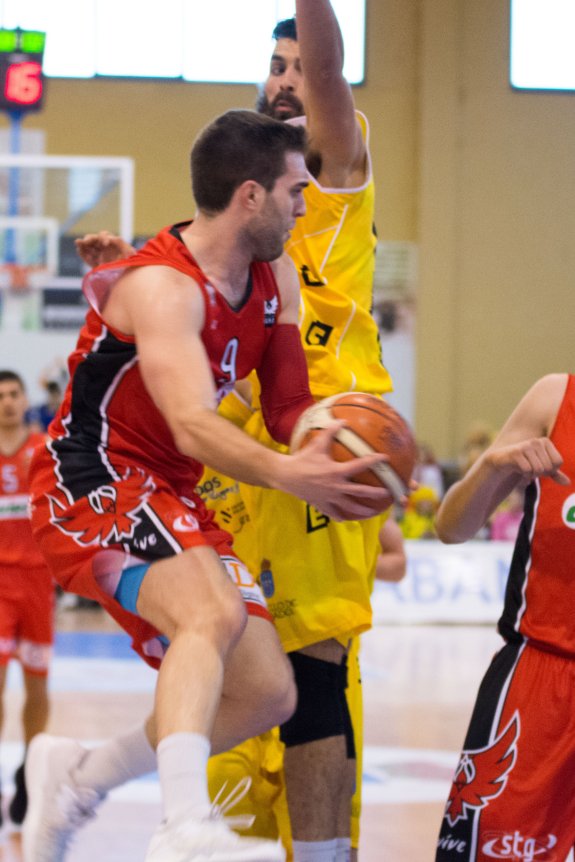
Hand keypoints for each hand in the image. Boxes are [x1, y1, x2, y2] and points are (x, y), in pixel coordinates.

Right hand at [75, 231, 135, 267]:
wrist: (129, 277)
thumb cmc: (132, 263)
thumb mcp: (130, 253)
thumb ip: (122, 244)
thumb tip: (114, 237)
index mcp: (112, 243)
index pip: (104, 236)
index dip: (103, 238)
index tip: (106, 244)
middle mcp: (104, 248)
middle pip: (94, 240)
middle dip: (90, 239)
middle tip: (86, 241)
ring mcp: (99, 255)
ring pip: (89, 247)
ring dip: (83, 244)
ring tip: (77, 242)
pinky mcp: (95, 264)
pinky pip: (87, 258)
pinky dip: (83, 254)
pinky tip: (79, 250)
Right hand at [278, 424, 395, 520]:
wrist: (286, 475)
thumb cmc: (302, 459)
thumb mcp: (317, 444)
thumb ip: (331, 432)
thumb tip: (342, 420)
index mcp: (337, 471)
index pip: (360, 465)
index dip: (374, 461)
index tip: (385, 458)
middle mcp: (336, 486)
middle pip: (360, 491)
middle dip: (375, 493)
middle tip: (388, 494)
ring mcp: (329, 497)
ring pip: (350, 507)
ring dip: (362, 510)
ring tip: (372, 512)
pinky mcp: (321, 504)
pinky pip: (333, 512)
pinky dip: (340, 516)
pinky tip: (345, 519)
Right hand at [489, 437, 568, 485]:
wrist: (502, 462)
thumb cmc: (524, 463)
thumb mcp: (541, 468)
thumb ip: (555, 474)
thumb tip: (568, 483)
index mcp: (545, 441)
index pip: (558, 462)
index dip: (550, 470)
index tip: (539, 466)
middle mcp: (536, 441)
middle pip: (549, 467)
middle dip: (540, 473)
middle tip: (530, 469)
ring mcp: (526, 446)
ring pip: (538, 469)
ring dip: (532, 475)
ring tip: (525, 469)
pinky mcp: (516, 452)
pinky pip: (527, 470)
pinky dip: (524, 475)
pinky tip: (518, 470)